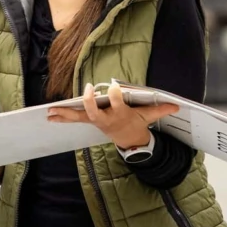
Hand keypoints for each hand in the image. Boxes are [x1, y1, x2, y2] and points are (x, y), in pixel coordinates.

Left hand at [47, 82, 179, 149]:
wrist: (130, 141)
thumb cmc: (137, 123)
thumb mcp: (149, 116)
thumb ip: (160, 109)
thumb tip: (176, 105)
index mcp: (121, 114)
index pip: (118, 103)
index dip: (116, 95)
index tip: (115, 85)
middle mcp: (106, 118)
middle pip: (94, 112)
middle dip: (89, 102)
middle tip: (87, 90)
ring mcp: (96, 121)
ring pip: (79, 117)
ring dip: (65, 114)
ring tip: (50, 111)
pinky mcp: (90, 121)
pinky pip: (74, 119)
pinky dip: (62, 117)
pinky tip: (50, 115)